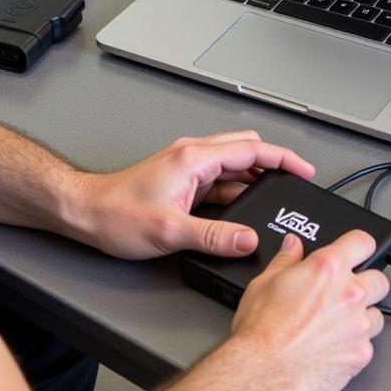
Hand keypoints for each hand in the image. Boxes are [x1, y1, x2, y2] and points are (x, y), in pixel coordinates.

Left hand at [74, 131, 314, 259]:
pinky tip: (242, 213)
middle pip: (245, 151)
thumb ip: (214, 236)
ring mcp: (186, 168)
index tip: (304, 170)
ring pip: (232, 168)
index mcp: (193, 158)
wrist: (85, 213)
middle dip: (273, 166)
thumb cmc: (116, 214)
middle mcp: (191, 157)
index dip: (283, 159)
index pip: (251, 150)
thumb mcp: (170, 231)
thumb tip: (248, 240)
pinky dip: (236, 193)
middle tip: (295, 183)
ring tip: (275, 201)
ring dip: (254, 182)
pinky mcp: (180, 182)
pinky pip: (218, 183)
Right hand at [231, 231, 389, 390]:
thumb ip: (286, 259)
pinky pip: (368, 345)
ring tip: (338, 323)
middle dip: (367, 283)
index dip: (359, 244)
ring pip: (378, 315)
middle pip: (380, 279)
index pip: (362, 242)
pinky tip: (334, 347)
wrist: (265, 371)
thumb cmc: (262, 329)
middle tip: (346, 292)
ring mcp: (359, 326)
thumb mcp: (265, 282)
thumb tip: (293, 245)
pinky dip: (355, 344)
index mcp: (327, 268)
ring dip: (363, 316)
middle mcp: (349, 293)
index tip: (356, 250)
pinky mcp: (361, 355)